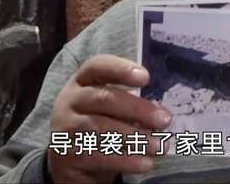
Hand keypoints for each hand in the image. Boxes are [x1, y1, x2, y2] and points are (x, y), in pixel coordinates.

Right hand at [48, 55, 171, 183]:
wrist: (69, 160)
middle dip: (138, 109)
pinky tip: (146, 163)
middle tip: (165, 120)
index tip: (146, 77)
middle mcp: (69, 101)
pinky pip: (99, 155)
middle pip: (103, 98)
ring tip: (159, 146)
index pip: (97, 66)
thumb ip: (133, 107)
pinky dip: (126, 160)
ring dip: (135, 138)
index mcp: (82, 82)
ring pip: (101, 128)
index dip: (121, 69)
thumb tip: (161, 114)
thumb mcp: (112, 111)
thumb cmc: (98, 125)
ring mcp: (64, 128)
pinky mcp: (65, 155)